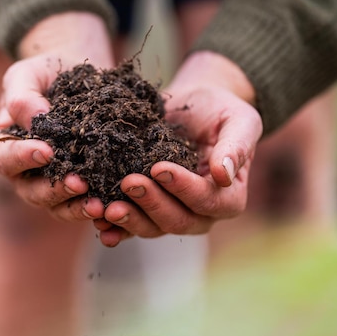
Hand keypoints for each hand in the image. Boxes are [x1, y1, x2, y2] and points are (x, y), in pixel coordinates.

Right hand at [0, 12, 114, 219]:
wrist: (81, 73)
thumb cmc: (47, 72)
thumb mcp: (28, 73)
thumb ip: (23, 96)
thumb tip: (36, 120)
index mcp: (7, 145)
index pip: (5, 159)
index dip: (22, 158)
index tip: (46, 151)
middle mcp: (27, 171)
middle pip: (32, 192)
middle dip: (55, 190)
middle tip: (78, 183)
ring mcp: (55, 181)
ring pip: (59, 206)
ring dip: (78, 207)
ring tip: (99, 204)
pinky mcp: (85, 183)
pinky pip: (87, 203)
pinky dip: (100, 207)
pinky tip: (115, 205)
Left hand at [96, 51, 262, 246]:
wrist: (193, 106)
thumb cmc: (220, 111)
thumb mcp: (238, 120)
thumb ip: (236, 147)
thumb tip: (223, 175)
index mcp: (229, 196)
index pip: (207, 200)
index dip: (183, 188)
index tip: (158, 167)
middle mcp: (202, 213)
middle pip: (178, 220)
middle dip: (152, 203)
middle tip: (129, 182)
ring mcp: (173, 213)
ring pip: (153, 228)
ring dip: (130, 220)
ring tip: (106, 207)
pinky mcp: (148, 209)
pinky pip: (132, 226)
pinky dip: (116, 229)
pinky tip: (98, 224)